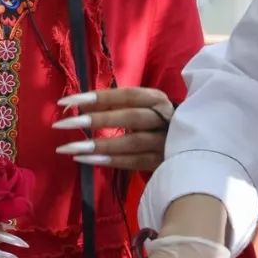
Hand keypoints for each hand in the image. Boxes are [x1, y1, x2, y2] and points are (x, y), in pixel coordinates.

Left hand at [53, 87, 174, 171]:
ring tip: (68, 148)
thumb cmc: (157, 123)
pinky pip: (134, 162)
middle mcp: (164, 118)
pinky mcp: (163, 162)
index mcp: (157, 99)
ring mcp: (166, 142)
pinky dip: (109, 161)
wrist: (193, 145)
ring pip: (132, 142)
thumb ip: (115, 106)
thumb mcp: (141, 108)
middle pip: (131, 117)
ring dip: (99, 145)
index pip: (127, 95)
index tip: (66, 102)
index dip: (98, 97)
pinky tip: (86, 160)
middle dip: (96, 120)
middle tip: (63, 124)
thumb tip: (79, 106)